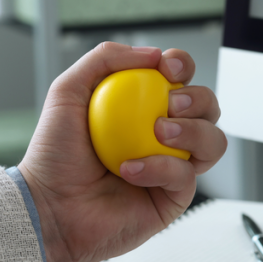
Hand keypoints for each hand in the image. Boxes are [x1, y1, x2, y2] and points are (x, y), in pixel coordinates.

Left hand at [18, 42, 225, 261]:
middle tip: (170, 104)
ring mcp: (172, 167)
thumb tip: (152, 54)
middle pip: (207, 107)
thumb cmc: (54, 156)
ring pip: (213, 141)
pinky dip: (161, 168)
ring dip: (193, 131)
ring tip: (158, 133)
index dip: (182, 66)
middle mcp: (163, 136)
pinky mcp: (173, 199)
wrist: (49, 206)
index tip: (168, 69)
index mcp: (143, 107)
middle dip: (199, 99)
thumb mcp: (68, 92)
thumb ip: (104, 59)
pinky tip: (130, 170)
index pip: (178, 78)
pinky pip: (185, 176)